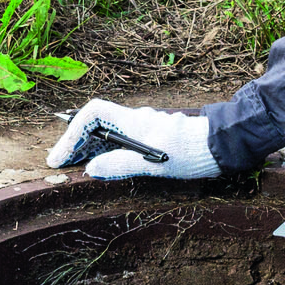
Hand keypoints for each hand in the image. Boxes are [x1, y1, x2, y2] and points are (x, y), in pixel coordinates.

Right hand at [47, 99, 220, 180]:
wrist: (223, 145)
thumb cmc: (191, 152)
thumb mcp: (153, 164)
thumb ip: (120, 164)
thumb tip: (91, 169)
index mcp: (133, 122)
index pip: (92, 114)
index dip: (72, 132)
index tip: (62, 155)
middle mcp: (137, 121)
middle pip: (96, 124)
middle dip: (76, 142)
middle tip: (62, 164)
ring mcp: (146, 128)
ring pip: (109, 133)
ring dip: (90, 147)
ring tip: (78, 166)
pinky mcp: (155, 138)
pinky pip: (123, 141)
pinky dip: (108, 151)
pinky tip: (107, 165)